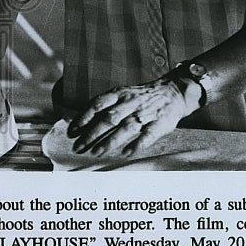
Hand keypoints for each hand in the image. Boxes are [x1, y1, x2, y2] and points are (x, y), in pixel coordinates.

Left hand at [67, 77, 200, 157]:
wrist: (172, 91)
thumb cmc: (140, 97)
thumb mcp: (122, 94)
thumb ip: (105, 106)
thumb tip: (80, 121)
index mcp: (119, 94)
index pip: (97, 104)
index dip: (84, 117)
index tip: (72, 131)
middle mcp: (130, 103)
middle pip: (108, 118)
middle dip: (92, 134)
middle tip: (79, 147)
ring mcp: (145, 113)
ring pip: (125, 128)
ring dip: (110, 141)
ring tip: (96, 152)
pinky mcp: (160, 123)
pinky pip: (148, 135)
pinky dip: (137, 144)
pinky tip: (126, 153)